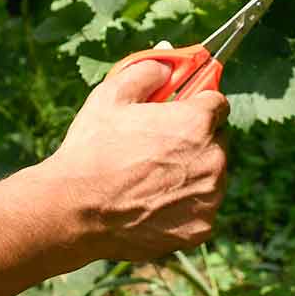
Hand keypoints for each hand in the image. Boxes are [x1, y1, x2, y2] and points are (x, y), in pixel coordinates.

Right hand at [42, 60, 229, 261]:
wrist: (77, 210)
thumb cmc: (93, 150)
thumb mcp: (112, 96)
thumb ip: (147, 71)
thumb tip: (168, 66)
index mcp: (197, 123)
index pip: (218, 103)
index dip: (197, 104)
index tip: (181, 110)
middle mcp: (214, 160)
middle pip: (217, 140)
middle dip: (196, 140)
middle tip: (160, 146)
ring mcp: (209, 198)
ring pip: (211, 177)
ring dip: (192, 173)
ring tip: (150, 178)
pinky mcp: (200, 229)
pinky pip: (200, 209)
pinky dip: (184, 206)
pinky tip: (153, 203)